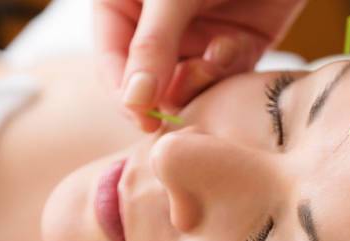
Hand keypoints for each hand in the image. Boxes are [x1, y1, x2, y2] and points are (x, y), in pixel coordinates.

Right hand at [94, 0, 305, 131]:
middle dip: (171, 91)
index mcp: (124, 8)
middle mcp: (157, 29)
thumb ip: (153, 46)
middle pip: (152, 85)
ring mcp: (196, 40)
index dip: (127, 97)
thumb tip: (134, 101)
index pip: (114, 64)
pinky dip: (228, 69)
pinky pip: (223, 79)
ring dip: (204, 79)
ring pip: (190, 88)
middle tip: (194, 81)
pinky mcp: (233, 47)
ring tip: (219, 53)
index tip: (145, 120)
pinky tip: (234, 44)